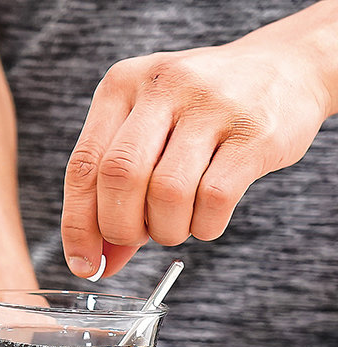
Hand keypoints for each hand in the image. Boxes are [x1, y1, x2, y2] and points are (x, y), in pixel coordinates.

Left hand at [62, 14, 335, 278]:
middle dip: (121, 227)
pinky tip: (206, 220)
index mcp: (120, 86)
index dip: (77, 225)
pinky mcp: (254, 132)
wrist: (285, 66)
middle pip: (119, 176)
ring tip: (175, 225)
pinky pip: (214, 198)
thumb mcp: (147, 131)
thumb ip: (114, 191)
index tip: (82, 263)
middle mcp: (161, 87)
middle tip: (136, 239)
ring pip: (167, 191)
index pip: (83, 165)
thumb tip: (93, 262)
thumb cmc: (199, 109)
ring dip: (166, 229)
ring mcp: (210, 105)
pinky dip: (203, 226)